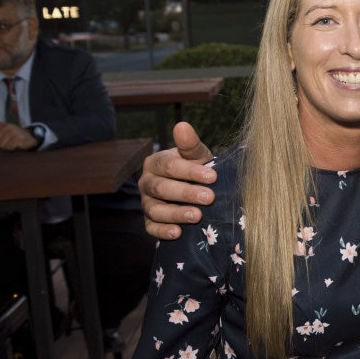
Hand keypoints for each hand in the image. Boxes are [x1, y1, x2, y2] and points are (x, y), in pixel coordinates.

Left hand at [0, 122, 37, 150]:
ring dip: (6, 147)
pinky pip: (10, 147)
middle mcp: (7, 127)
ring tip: (11, 144)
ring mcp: (13, 133)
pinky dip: (12, 148)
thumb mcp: (2, 131)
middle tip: (5, 144)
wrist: (30, 136)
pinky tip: (16, 145)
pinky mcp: (19, 139)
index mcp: (1, 125)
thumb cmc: (13, 136)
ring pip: (2, 145)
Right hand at [140, 122, 215, 238]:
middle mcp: (147, 183)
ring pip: (155, 210)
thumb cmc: (197, 169)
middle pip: (161, 188)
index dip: (190, 171)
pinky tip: (178, 233)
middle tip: (209, 198)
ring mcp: (147, 203)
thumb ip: (190, 144)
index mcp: (155, 163)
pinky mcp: (150, 222)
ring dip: (176, 213)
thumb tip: (182, 125)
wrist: (197, 189)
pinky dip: (163, 231)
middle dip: (186, 193)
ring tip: (197, 216)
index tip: (213, 176)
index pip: (169, 166)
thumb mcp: (197, 156)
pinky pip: (151, 228)